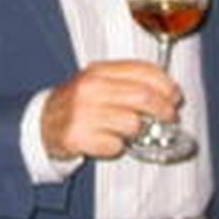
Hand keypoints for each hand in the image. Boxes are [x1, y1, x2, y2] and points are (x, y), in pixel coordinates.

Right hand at [41, 60, 178, 159]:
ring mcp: (82, 112)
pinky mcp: (77, 136)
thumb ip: (129, 81)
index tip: (175, 96)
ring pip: (132, 124)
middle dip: (164, 110)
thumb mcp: (99, 82)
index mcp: (99, 70)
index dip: (166, 85)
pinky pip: (114, 145)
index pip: (143, 70)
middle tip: (170, 118)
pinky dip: (116, 147)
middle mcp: (90, 88)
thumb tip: (168, 92)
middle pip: (143, 97)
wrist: (43, 122)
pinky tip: (106, 141)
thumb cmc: (79, 103)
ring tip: (126, 131)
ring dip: (137, 132)